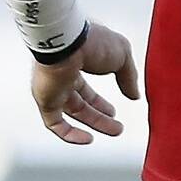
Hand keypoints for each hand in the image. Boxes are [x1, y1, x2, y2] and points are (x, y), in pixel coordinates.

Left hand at [29, 23, 139, 145]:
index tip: (114, 111)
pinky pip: (54, 123)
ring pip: (72, 114)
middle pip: (81, 103)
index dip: (101, 102)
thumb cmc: (90, 41)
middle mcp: (62, 77)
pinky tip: (87, 139)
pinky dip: (70, 134)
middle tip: (116, 127)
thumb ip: (128, 77)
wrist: (66, 41)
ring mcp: (53, 89)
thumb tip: (134, 94)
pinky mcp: (46, 100)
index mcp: (77, 63)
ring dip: (94, 124)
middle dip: (100, 117)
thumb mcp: (122, 56)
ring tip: (114, 131)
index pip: (87, 89)